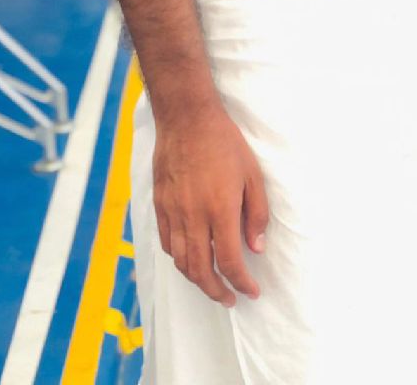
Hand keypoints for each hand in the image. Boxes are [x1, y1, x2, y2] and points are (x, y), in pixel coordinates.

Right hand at [153, 101, 269, 307]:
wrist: (187, 118)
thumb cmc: (224, 143)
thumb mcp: (252, 174)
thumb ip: (256, 214)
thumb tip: (256, 248)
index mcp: (220, 209)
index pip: (229, 261)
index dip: (241, 282)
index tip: (251, 291)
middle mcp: (194, 216)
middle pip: (202, 270)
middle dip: (218, 291)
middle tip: (231, 298)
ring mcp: (174, 212)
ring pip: (182, 262)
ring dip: (198, 280)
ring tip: (212, 285)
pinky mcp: (160, 205)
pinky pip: (167, 243)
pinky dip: (180, 259)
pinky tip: (191, 258)